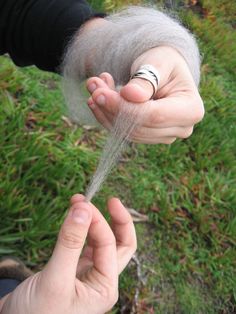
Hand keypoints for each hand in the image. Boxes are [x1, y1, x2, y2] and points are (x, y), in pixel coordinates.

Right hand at [0, 195, 135, 313]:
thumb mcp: (55, 279)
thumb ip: (70, 243)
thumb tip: (83, 209)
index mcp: (105, 288)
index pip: (110, 245)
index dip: (98, 222)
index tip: (81, 204)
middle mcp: (101, 280)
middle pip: (120, 244)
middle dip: (115, 221)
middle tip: (110, 200)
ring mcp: (88, 273)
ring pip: (100, 241)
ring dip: (95, 221)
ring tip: (80, 202)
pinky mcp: (73, 268)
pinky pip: (83, 243)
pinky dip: (81, 228)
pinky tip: (74, 218)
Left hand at [86, 46, 204, 143]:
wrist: (162, 70)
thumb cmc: (163, 62)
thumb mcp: (156, 62)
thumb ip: (146, 79)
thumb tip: (130, 95)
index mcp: (191, 109)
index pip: (154, 116)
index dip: (124, 108)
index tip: (100, 94)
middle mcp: (182, 128)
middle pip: (140, 127)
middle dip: (111, 108)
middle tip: (92, 85)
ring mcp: (165, 136)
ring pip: (128, 133)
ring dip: (105, 111)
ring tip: (94, 87)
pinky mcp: (149, 137)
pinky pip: (124, 133)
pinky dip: (107, 117)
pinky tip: (97, 100)